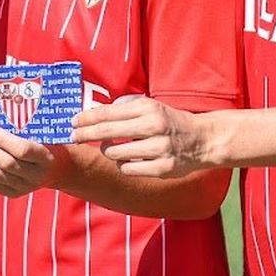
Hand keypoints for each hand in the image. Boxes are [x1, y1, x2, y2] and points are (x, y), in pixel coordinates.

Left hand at [0, 126, 65, 197]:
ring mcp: (25, 187)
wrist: (58, 167)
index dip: (2, 139)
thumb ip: (25, 127)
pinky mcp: (15, 193)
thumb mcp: (44, 133)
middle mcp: (37, 176)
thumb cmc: (48, 143)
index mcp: (46, 158)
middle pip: (7, 164)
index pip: (22, 150)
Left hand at [70, 98, 211, 178]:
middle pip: (107, 132)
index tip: (73, 121)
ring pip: (115, 153)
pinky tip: (129, 159)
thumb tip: (92, 113)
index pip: (108, 113)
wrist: (202, 139)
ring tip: (112, 148)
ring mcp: (159, 149)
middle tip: (74, 136)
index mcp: (148, 108)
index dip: (87, 118)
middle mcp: (153, 127)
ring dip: (108, 151)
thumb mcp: (150, 106)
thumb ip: (124, 109)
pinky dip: (123, 164)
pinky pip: (128, 169)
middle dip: (86, 134)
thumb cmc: (169, 121)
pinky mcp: (162, 169)